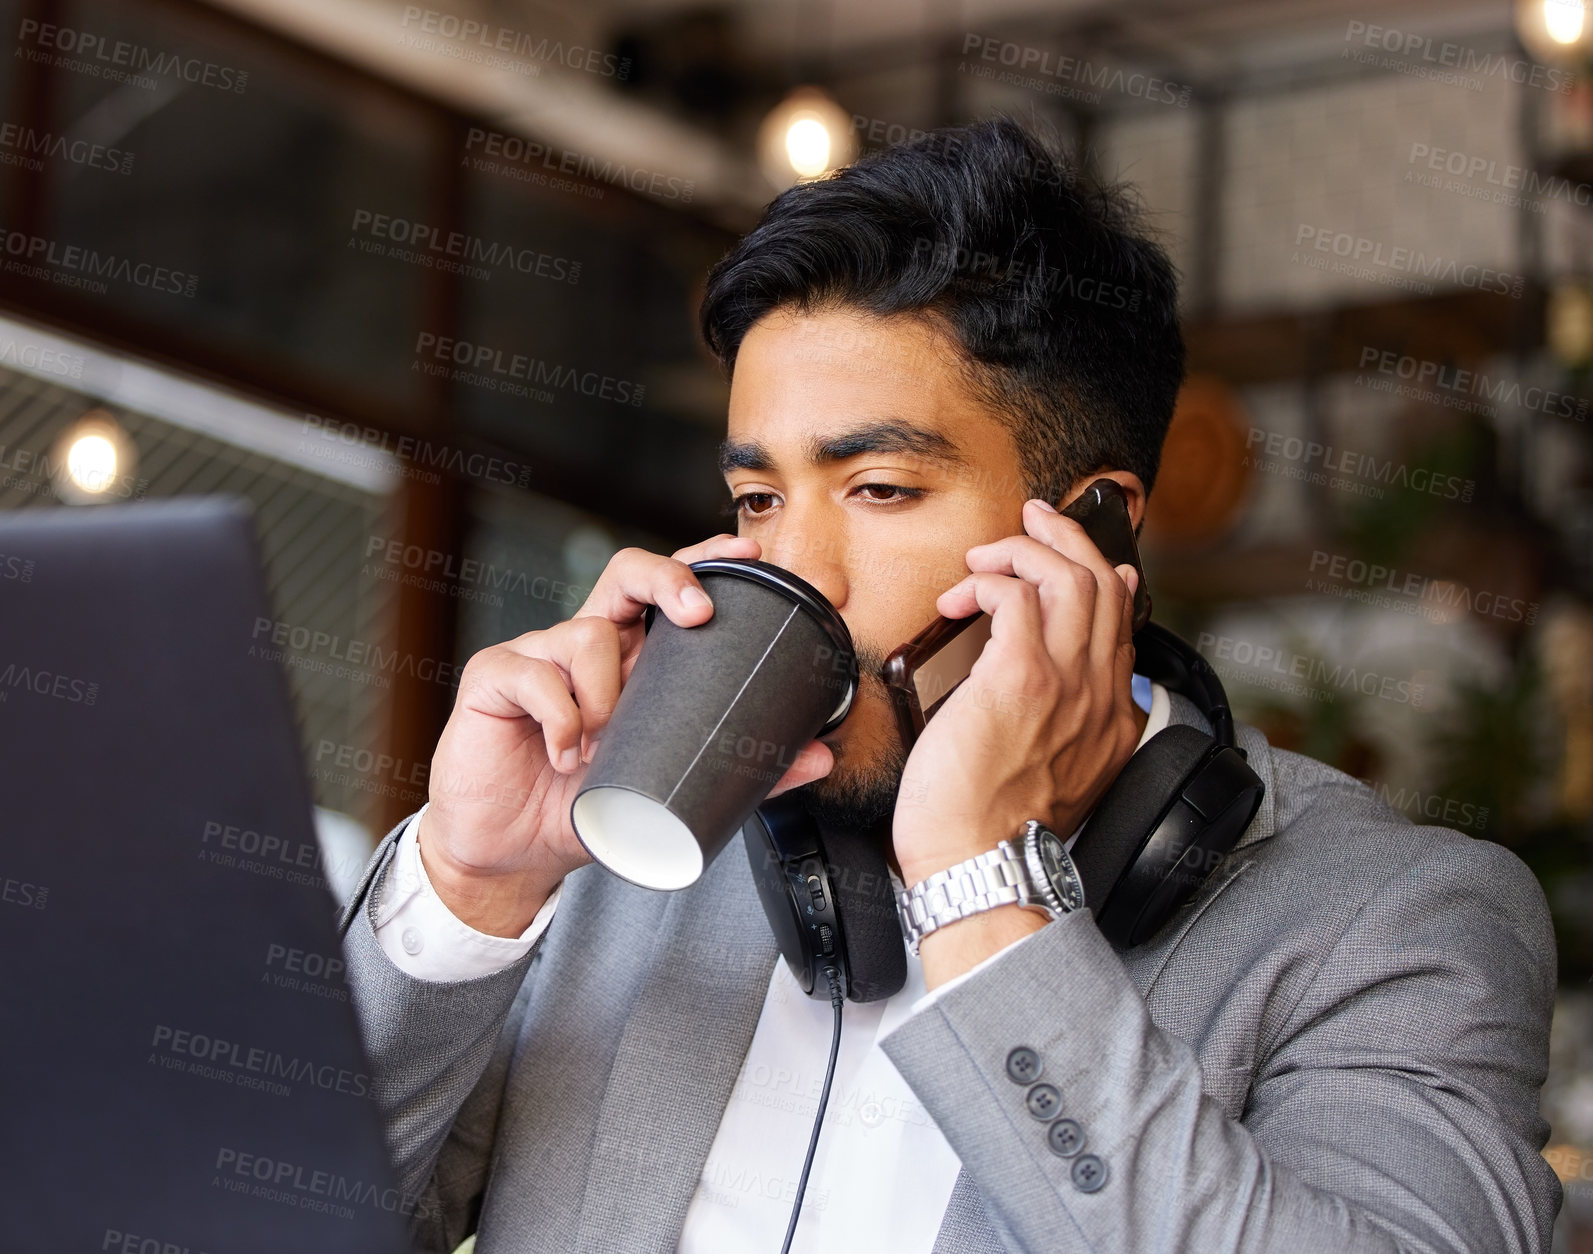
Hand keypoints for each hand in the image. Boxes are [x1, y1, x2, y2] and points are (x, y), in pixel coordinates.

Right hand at [420, 534, 835, 935]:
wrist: (511, 852)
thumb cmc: (583, 806)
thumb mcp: (665, 791)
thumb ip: (738, 769)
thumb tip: (819, 756)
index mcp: (630, 658)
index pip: (668, 590)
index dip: (705, 562)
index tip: (751, 555)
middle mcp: (588, 644)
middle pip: (627, 572)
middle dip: (667, 578)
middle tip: (697, 613)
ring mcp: (538, 656)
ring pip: (586, 634)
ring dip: (607, 690)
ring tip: (602, 743)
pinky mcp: (494, 678)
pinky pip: (535, 676)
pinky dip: (559, 717)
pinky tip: (566, 755)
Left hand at [892, 498, 1143, 891]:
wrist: (983, 864)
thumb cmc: (993, 829)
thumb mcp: (1052, 779)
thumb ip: (1062, 731)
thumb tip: (1041, 697)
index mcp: (1111, 719)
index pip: (1121, 625)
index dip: (1103, 577)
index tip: (1081, 557)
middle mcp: (1099, 695)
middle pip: (1103, 583)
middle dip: (1066, 538)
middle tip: (1034, 518)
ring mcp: (1064, 683)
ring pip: (1069, 576)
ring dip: (1023, 550)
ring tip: (985, 557)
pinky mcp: (1020, 677)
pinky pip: (1017, 595)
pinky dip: (989, 583)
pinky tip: (963, 599)